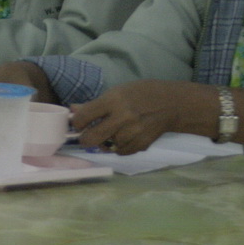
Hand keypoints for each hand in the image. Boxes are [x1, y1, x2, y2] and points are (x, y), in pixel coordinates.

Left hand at [70, 79, 196, 154]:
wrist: (170, 104)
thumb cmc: (140, 93)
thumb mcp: (117, 92)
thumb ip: (94, 104)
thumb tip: (72, 111)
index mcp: (113, 100)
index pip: (84, 117)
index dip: (77, 122)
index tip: (78, 123)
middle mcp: (122, 118)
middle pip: (91, 138)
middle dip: (85, 139)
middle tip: (87, 135)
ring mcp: (132, 133)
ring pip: (106, 147)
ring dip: (105, 141)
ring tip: (111, 132)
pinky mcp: (141, 145)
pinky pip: (120, 152)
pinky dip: (118, 147)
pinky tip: (124, 136)